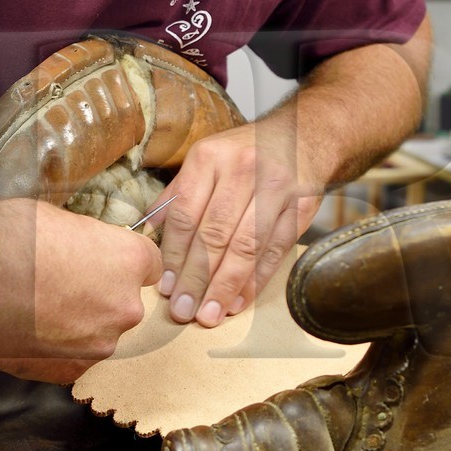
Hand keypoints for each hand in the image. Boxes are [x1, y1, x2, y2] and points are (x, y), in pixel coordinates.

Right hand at [0, 199, 161, 382]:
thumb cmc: (10, 238)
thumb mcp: (63, 223)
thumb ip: (91, 246)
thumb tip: (88, 253)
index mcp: (129, 261)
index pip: (149, 267)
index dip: (123, 265)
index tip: (107, 267)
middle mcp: (125, 307)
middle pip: (122, 305)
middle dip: (98, 298)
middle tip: (58, 287)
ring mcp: (98, 344)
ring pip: (96, 335)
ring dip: (75, 327)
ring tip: (35, 309)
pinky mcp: (68, 370)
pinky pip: (70, 360)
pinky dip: (52, 349)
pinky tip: (26, 328)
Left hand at [154, 121, 323, 327]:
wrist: (303, 136)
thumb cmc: (246, 153)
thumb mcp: (206, 159)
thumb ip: (178, 194)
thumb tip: (147, 232)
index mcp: (210, 158)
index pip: (186, 215)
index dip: (174, 256)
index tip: (167, 287)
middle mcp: (243, 170)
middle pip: (215, 234)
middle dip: (197, 279)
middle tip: (184, 311)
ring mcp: (276, 188)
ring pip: (246, 247)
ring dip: (225, 286)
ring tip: (210, 314)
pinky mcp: (301, 206)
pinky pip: (274, 251)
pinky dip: (256, 281)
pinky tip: (239, 301)